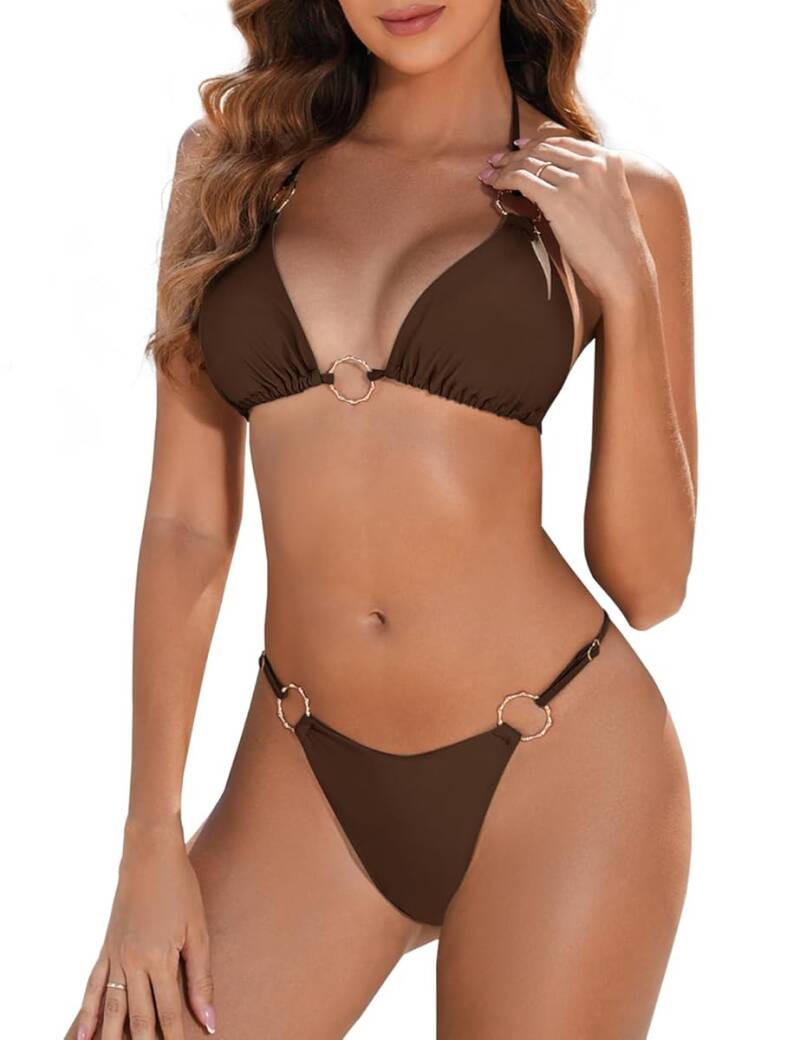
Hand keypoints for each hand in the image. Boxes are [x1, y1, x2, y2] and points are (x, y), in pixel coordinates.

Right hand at [72, 818, 215, 1038]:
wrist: (149, 854)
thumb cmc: (181, 888)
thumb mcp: (198, 931)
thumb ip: (201, 978)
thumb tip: (210, 1020)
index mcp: (159, 959)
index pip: (168, 1013)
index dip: (175, 1039)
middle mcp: (133, 963)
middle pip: (138, 1018)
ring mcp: (115, 956)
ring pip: (112, 1009)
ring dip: (113, 1038)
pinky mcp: (105, 948)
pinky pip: (93, 987)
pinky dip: (88, 1014)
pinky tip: (83, 1038)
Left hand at [478, 135, 655, 302]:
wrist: (624, 269)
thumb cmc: (616, 246)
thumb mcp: (611, 201)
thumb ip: (592, 184)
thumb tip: (558, 183)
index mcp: (609, 160)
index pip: (563, 142)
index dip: (535, 143)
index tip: (517, 148)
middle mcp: (593, 164)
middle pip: (544, 149)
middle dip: (515, 154)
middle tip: (496, 161)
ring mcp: (576, 180)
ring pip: (530, 162)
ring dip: (505, 167)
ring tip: (489, 173)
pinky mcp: (559, 199)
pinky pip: (522, 180)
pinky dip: (504, 179)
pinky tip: (495, 185)